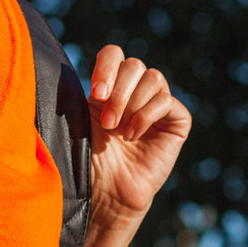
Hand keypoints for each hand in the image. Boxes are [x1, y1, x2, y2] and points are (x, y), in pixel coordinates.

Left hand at [87, 45, 190, 228]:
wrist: (104, 192)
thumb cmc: (86, 160)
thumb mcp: (78, 119)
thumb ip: (81, 91)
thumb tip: (71, 65)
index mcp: (109, 87)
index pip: (114, 54)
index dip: (107, 66)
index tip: (95, 94)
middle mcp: (134, 93)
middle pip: (134, 65)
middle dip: (118, 91)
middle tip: (106, 121)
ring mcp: (156, 106)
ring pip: (153, 78)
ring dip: (132, 103)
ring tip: (118, 131)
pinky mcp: (176, 122)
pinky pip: (168, 101)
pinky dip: (148, 115)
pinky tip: (133, 136)